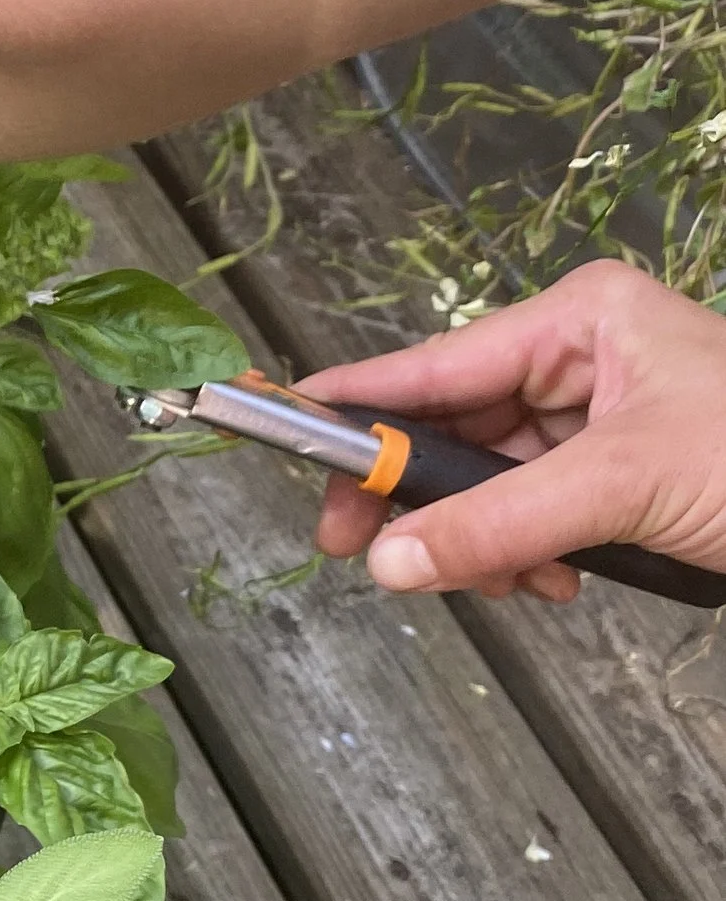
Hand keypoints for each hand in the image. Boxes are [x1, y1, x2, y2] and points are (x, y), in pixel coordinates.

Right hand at [301, 261, 725, 600]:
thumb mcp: (625, 487)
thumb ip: (498, 523)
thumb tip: (389, 560)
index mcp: (580, 319)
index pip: (436, 364)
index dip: (356, 406)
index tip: (275, 425)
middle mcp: (581, 357)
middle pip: (453, 430)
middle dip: (426, 499)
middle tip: (361, 552)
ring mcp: (598, 419)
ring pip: (488, 484)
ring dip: (485, 540)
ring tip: (514, 579)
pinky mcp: (616, 477)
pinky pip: (531, 515)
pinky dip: (526, 555)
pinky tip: (554, 580)